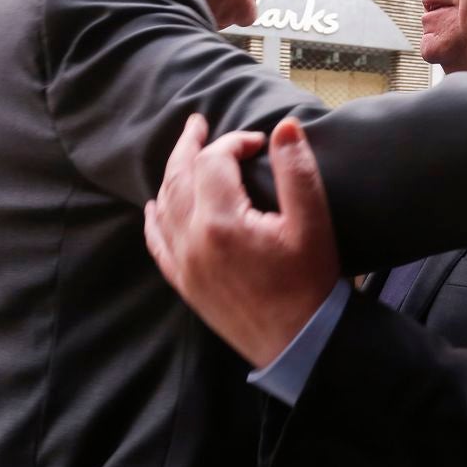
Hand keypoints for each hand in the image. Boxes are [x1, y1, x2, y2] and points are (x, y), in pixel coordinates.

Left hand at [144, 114, 338, 367]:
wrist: (300, 342)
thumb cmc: (310, 282)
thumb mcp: (312, 222)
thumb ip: (296, 170)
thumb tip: (284, 126)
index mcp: (221, 221)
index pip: (213, 161)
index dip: (234, 142)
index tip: (259, 143)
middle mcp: (192, 240)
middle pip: (178, 177)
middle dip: (188, 146)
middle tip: (196, 124)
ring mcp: (184, 264)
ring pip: (164, 206)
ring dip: (171, 175)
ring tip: (183, 155)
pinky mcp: (185, 283)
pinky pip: (157, 243)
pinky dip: (154, 218)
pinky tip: (155, 206)